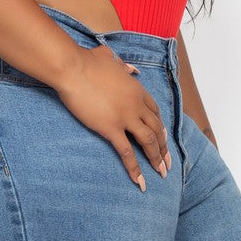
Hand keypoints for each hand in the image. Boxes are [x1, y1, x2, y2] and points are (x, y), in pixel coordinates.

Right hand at [55, 43, 170, 190]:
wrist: (73, 68)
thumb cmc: (87, 61)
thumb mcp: (110, 58)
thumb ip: (122, 66)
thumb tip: (130, 69)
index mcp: (137, 89)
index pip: (155, 112)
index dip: (160, 127)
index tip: (163, 139)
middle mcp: (136, 104)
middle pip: (156, 128)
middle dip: (163, 147)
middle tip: (167, 163)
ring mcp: (125, 117)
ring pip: (147, 141)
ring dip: (156, 158)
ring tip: (161, 173)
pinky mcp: (110, 128)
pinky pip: (126, 152)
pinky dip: (135, 168)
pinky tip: (140, 181)